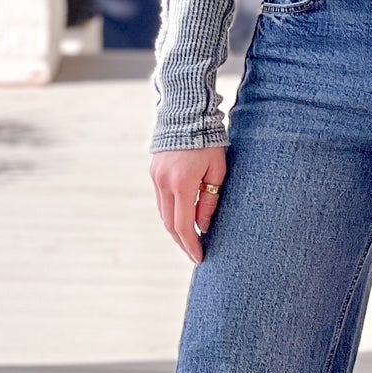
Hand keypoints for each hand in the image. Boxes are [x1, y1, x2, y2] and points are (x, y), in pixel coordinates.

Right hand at [151, 146, 227, 262]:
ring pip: (163, 214)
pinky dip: (171, 214)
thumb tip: (203, 227)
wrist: (187, 114)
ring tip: (191, 241)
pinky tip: (183, 220)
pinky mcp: (154, 173)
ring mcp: (156, 178)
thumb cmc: (210, 142)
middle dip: (183, 242)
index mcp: (182, 183)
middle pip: (170, 224)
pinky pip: (161, 201)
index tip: (200, 258)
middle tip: (196, 255)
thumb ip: (210, 201)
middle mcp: (164, 183)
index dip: (191, 245)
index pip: (184, 225)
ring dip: (176, 230)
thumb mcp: (217, 171)